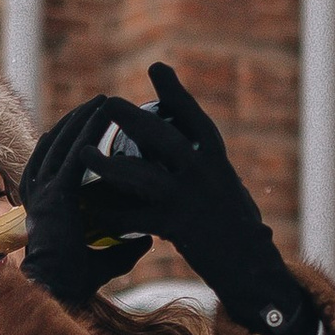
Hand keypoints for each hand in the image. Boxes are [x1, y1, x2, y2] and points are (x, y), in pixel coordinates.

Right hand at [16, 98, 154, 304]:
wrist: (58, 290)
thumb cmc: (77, 280)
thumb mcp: (105, 258)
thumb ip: (124, 245)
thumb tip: (148, 238)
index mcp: (40, 208)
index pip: (46, 167)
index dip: (60, 146)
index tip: (76, 131)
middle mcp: (38, 196)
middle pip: (53, 147)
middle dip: (73, 124)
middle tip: (95, 107)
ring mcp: (45, 194)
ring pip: (63, 145)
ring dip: (81, 120)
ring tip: (101, 102)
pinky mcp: (57, 195)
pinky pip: (73, 155)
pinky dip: (86, 133)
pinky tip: (100, 116)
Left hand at [107, 63, 317, 334]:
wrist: (250, 267)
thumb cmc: (237, 228)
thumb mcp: (226, 188)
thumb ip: (202, 167)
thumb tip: (178, 145)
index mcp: (217, 160)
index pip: (194, 118)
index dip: (174, 92)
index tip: (156, 68)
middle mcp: (205, 174)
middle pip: (163, 138)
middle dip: (132, 119)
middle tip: (109, 103)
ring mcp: (189, 199)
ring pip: (140, 175)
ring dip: (108, 163)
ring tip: (83, 153)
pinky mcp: (175, 227)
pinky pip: (133, 218)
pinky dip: (110, 214)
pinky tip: (90, 208)